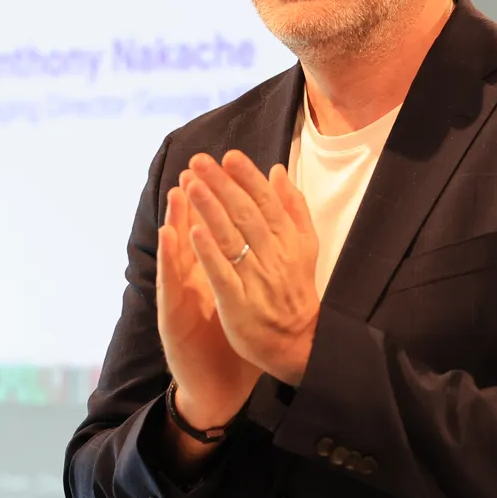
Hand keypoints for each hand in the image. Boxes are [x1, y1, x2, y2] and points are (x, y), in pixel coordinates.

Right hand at [157, 179, 258, 436]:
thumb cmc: (231, 341)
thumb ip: (248, 268)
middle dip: (195, 200)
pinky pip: (171, 282)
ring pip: (177, 251)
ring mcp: (180, 297)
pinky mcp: (172, 315)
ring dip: (176, 218)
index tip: (222, 170)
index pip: (214, 231)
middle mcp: (193, 281)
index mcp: (212, 274)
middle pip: (193, 233)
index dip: (218, 202)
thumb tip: (265, 239)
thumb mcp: (242, 299)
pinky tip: (171, 234)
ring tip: (178, 189)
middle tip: (194, 168)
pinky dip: (170, 256)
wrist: (217, 387)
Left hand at [181, 151, 320, 385]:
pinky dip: (209, 252)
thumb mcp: (305, 245)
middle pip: (245, 214)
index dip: (247, 178)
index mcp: (288, 239)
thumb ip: (292, 207)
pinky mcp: (239, 303)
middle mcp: (274, 256)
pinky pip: (223, 274)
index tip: (229, 156)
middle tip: (199, 161)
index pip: (267, 201)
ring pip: (232, 239)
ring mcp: (256, 279)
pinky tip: (192, 231)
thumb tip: (278, 171)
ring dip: (210, 210)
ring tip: (191, 185)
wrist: (297, 341)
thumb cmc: (294, 288)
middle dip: (221, 185)